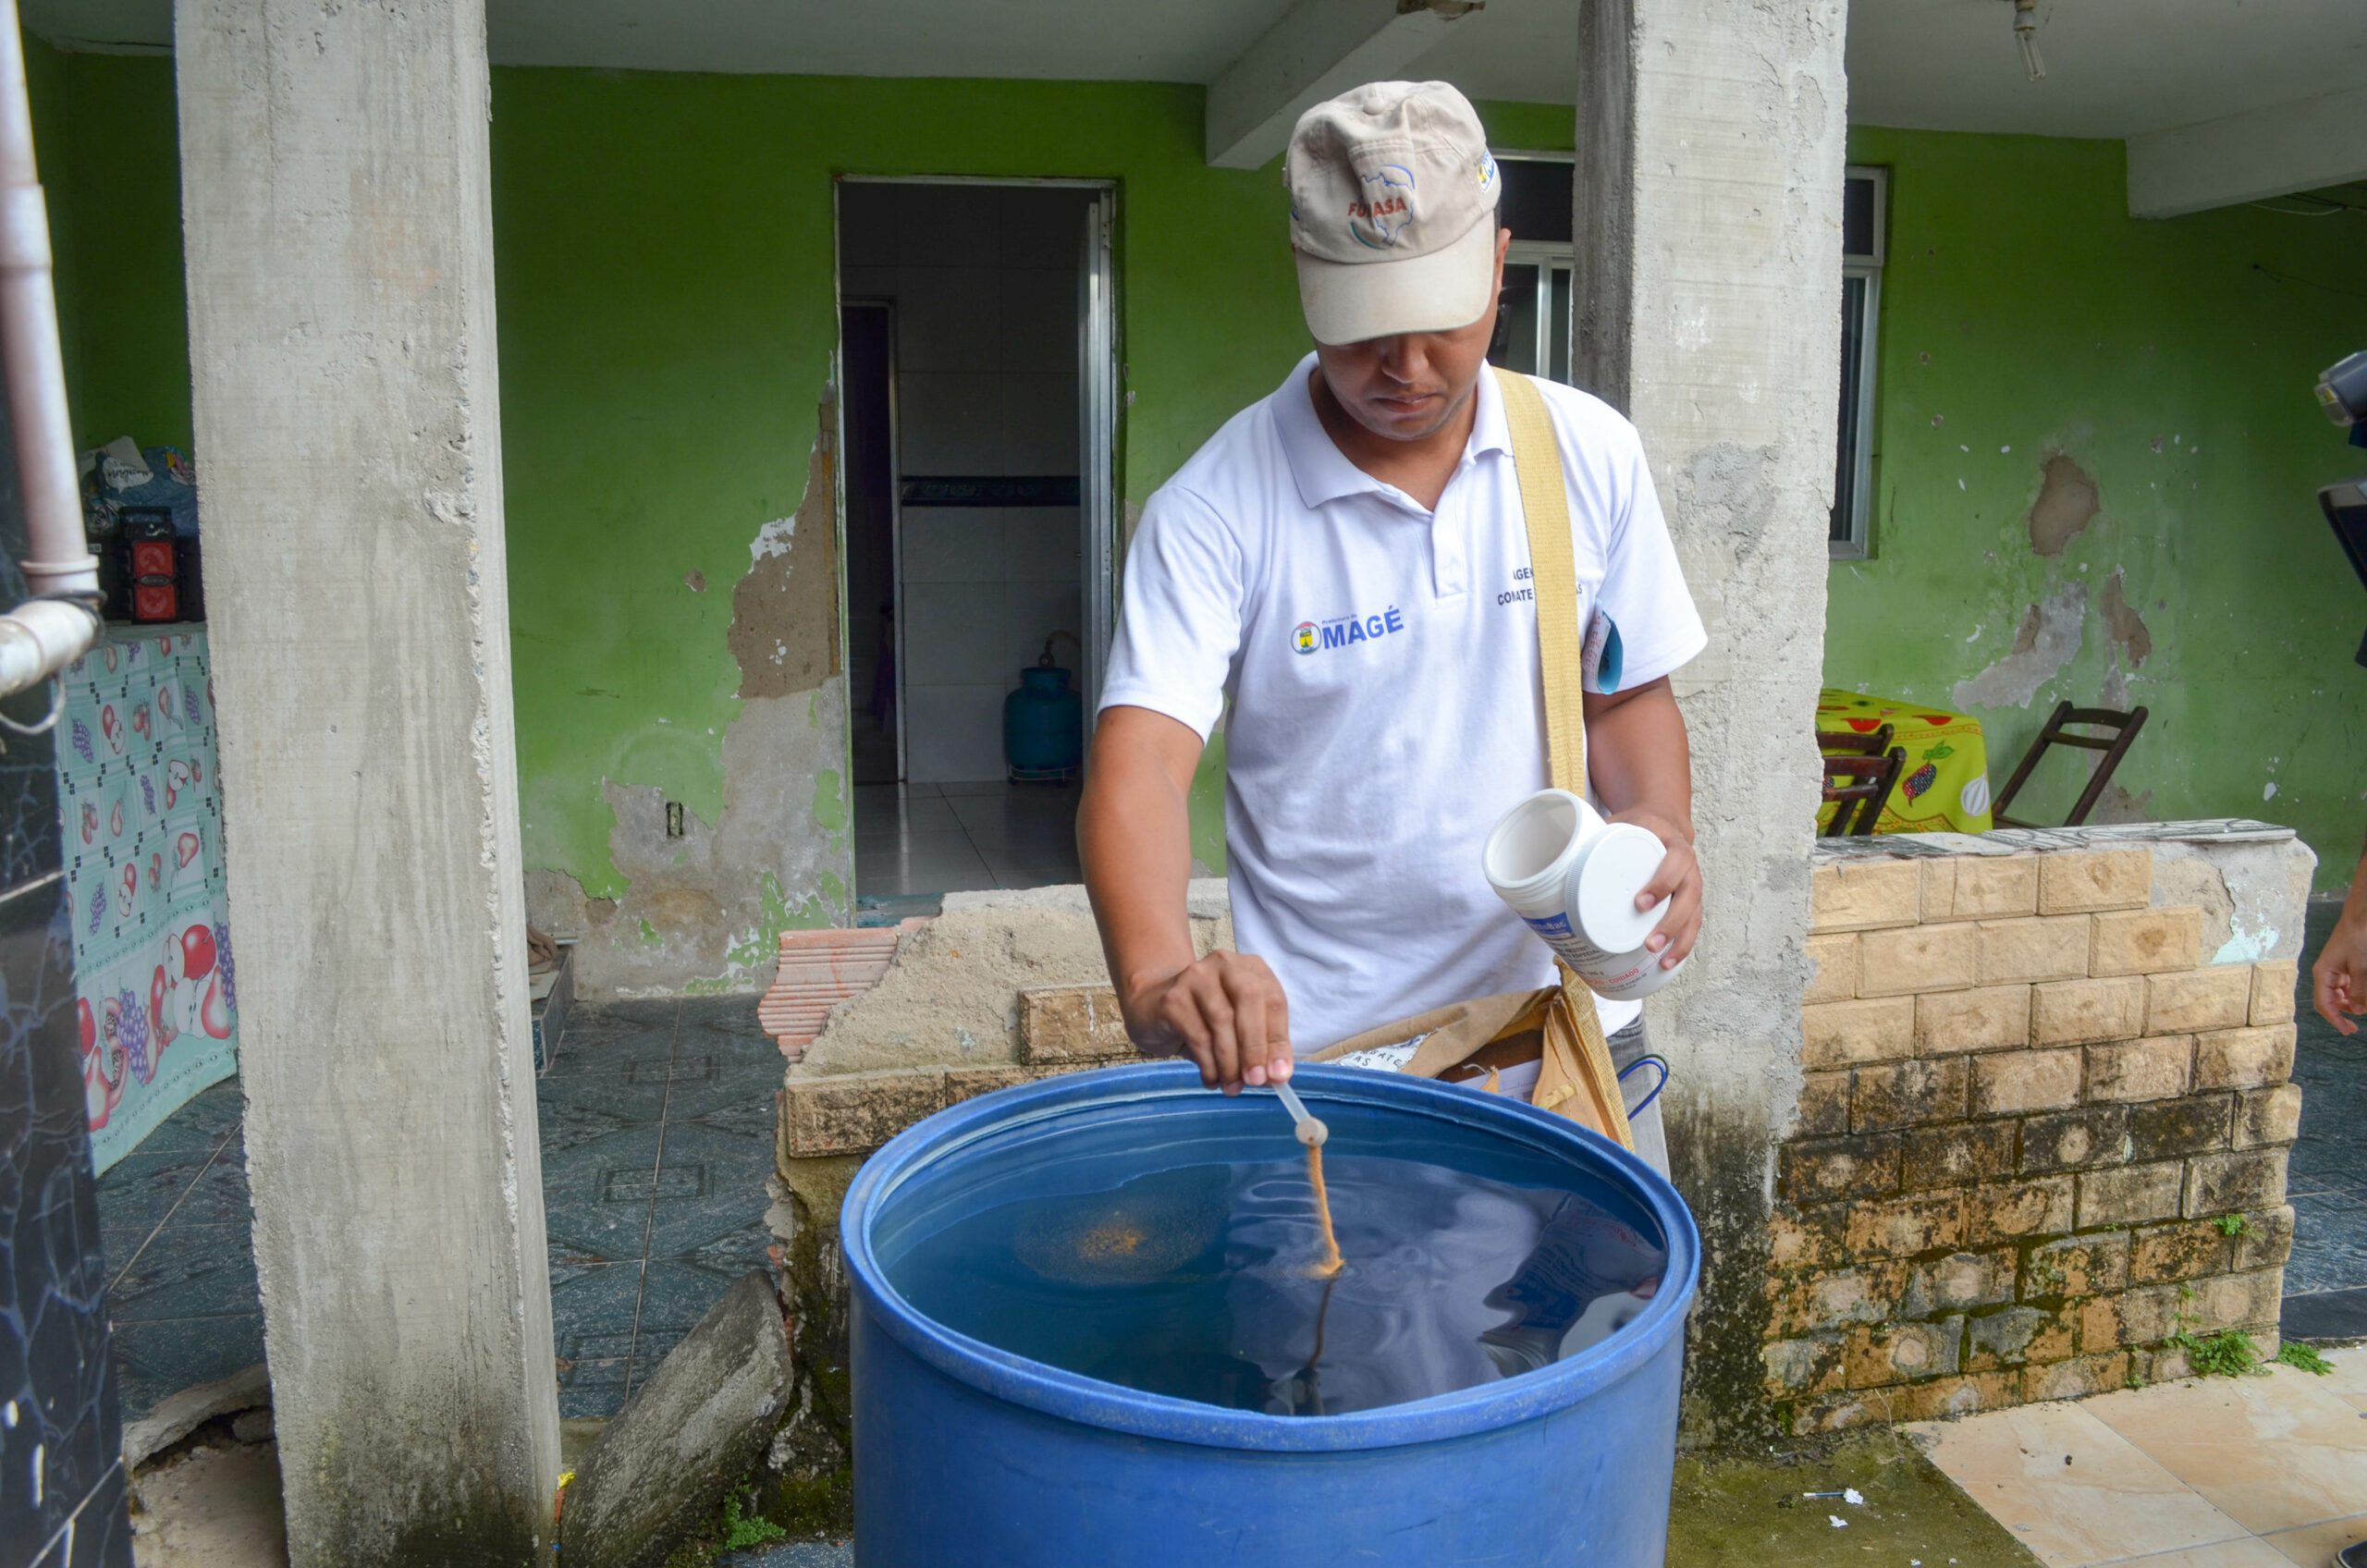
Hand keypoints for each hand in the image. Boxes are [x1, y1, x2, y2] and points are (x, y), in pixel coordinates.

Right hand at [1122, 950, 1293, 1094]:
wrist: (1152, 1006)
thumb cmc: (1205, 1019)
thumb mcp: (1238, 1027)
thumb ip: (1260, 1046)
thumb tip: (1277, 1075)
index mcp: (1251, 968)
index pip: (1274, 1001)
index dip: (1279, 1040)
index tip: (1280, 1075)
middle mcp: (1225, 964)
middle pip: (1249, 1000)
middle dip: (1255, 1047)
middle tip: (1256, 1081)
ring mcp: (1196, 976)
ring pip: (1222, 1020)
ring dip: (1230, 1061)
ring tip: (1232, 1087)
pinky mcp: (1173, 997)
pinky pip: (1197, 1035)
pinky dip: (1209, 1064)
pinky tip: (1211, 1080)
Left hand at [1613, 810, 1701, 970]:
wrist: (1663, 822)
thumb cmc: (1639, 826)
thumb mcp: (1622, 821)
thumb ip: (1597, 833)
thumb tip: (1560, 855)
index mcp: (1673, 843)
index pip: (1675, 862)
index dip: (1661, 883)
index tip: (1641, 903)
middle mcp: (1689, 865)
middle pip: (1689, 895)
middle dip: (1671, 922)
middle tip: (1649, 942)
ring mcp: (1692, 884)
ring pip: (1694, 914)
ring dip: (1679, 939)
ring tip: (1662, 960)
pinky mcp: (1691, 900)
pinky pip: (1693, 924)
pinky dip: (1683, 945)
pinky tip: (1669, 962)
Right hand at [2313, 907, 2366, 1034]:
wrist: (2361, 917)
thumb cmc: (2358, 939)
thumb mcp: (2361, 968)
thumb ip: (2359, 991)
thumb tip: (2358, 1010)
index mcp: (2323, 974)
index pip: (2323, 1004)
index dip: (2335, 1020)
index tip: (2349, 1031)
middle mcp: (2325, 974)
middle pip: (2330, 1001)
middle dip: (2344, 1013)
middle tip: (2357, 1025)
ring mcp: (2334, 970)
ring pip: (2339, 994)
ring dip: (2351, 1002)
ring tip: (2364, 1003)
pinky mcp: (2344, 966)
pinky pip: (2346, 985)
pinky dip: (2355, 992)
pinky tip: (2364, 992)